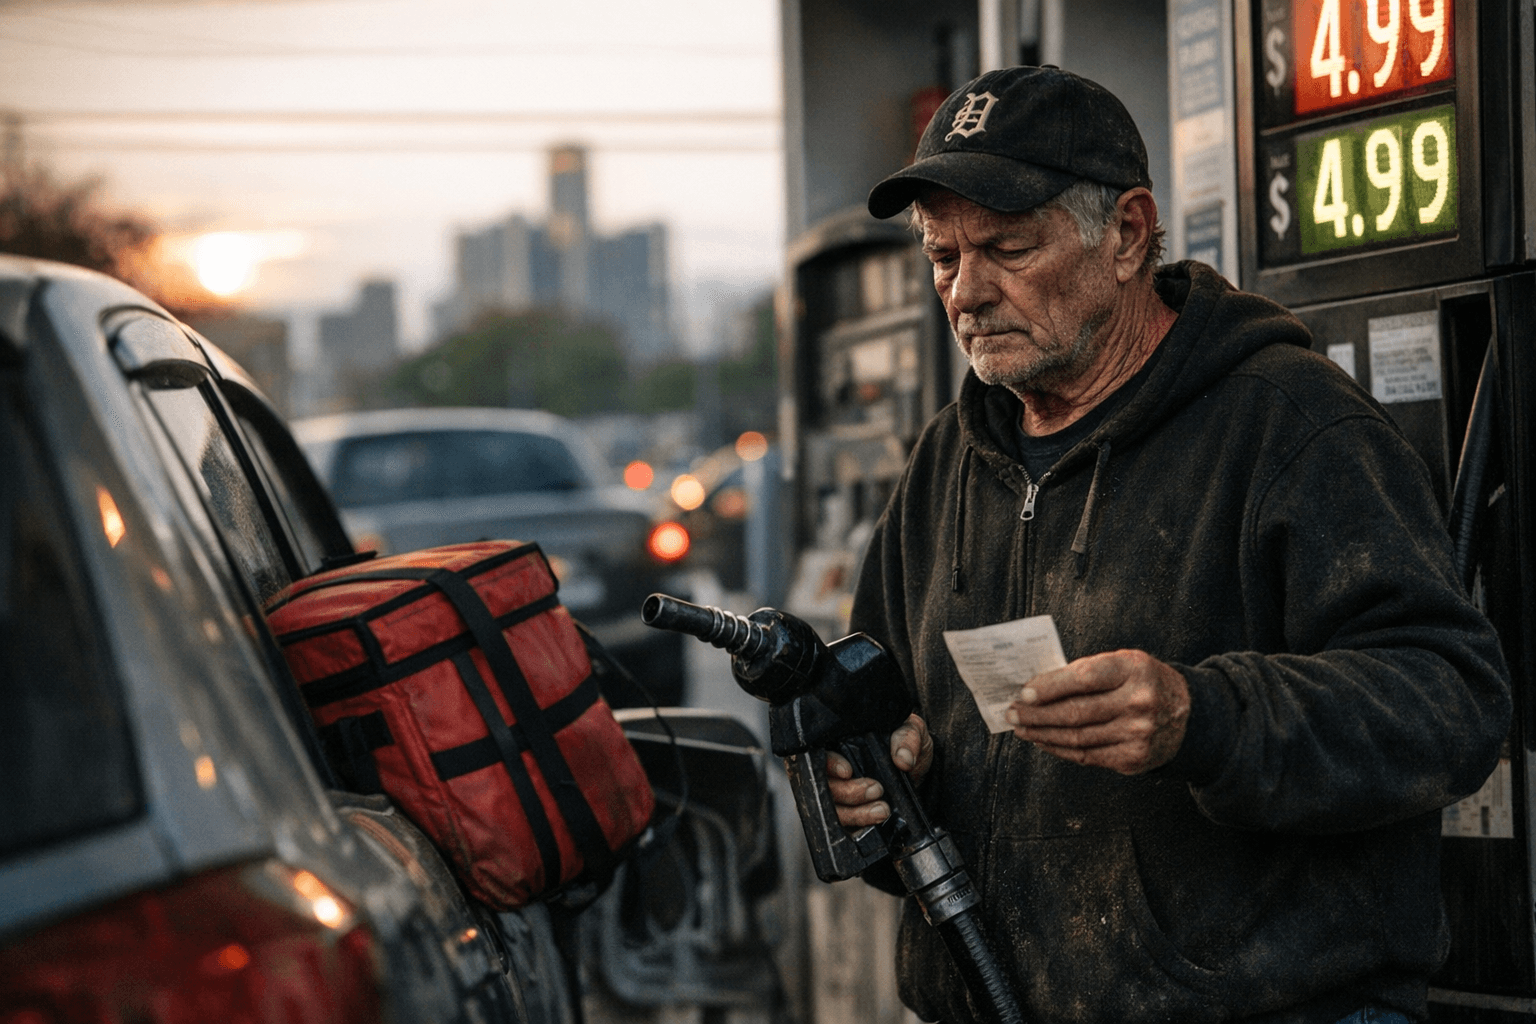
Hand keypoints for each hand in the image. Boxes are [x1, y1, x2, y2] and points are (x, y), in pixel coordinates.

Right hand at [825, 713, 933, 827]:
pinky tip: (876, 821)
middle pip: (824, 785)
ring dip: (855, 813)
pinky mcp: (852, 813)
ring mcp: (842, 794)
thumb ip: (908, 738)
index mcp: (843, 742)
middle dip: (847, 791)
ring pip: (833, 810)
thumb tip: (903, 759)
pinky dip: (859, 826)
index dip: (829, 764)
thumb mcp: (912, 732)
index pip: (821, 753)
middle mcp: (836, 769)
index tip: (847, 771)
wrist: (918, 770)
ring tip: (882, 810)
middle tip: (876, 789)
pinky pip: (846, 826)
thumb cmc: (908, 746)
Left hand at [1005, 650, 1188, 773]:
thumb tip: (1036, 688)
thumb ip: (1087, 672)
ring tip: (1021, 727)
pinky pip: (1087, 756)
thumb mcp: (1125, 663)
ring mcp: (1138, 734)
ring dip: (1042, 734)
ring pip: (1077, 738)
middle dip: (1036, 714)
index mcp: (1134, 669)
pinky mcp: (1134, 759)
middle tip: (1012, 713)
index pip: (1084, 678)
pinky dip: (1059, 749)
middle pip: (1076, 713)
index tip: (1023, 693)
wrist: (1189, 715)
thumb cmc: (1143, 682)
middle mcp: (1139, 702)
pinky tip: (1043, 741)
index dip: (1049, 687)